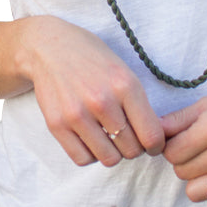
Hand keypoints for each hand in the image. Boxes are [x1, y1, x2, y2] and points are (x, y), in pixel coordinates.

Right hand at [20, 16, 164, 167]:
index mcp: (125, 85)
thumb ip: (138, 103)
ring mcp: (77, 114)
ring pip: (109, 159)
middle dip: (134, 147)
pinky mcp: (57, 125)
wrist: (50, 47)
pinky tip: (91, 139)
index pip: (151, 135)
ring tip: (108, 137)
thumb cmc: (92, 58)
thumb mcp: (123, 71)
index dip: (156, 145)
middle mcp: (102, 101)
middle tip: (128, 136)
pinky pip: (83, 159)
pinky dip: (90, 154)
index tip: (153, 144)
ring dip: (113, 152)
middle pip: (132, 150)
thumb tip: (154, 137)